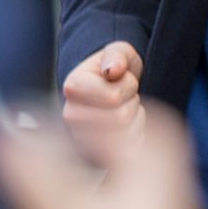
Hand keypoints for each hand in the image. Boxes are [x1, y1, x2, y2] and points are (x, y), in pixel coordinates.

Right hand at [60, 39, 145, 157]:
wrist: (109, 90)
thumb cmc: (114, 69)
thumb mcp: (118, 52)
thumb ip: (116, 55)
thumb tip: (112, 69)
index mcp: (73, 87)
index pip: (114, 97)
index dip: (128, 85)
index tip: (121, 78)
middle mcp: (71, 115)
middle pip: (121, 118)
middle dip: (132, 102)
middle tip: (126, 95)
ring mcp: (81, 138)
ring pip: (127, 135)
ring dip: (136, 118)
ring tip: (125, 107)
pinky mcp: (95, 156)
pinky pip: (130, 151)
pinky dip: (136, 136)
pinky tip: (127, 125)